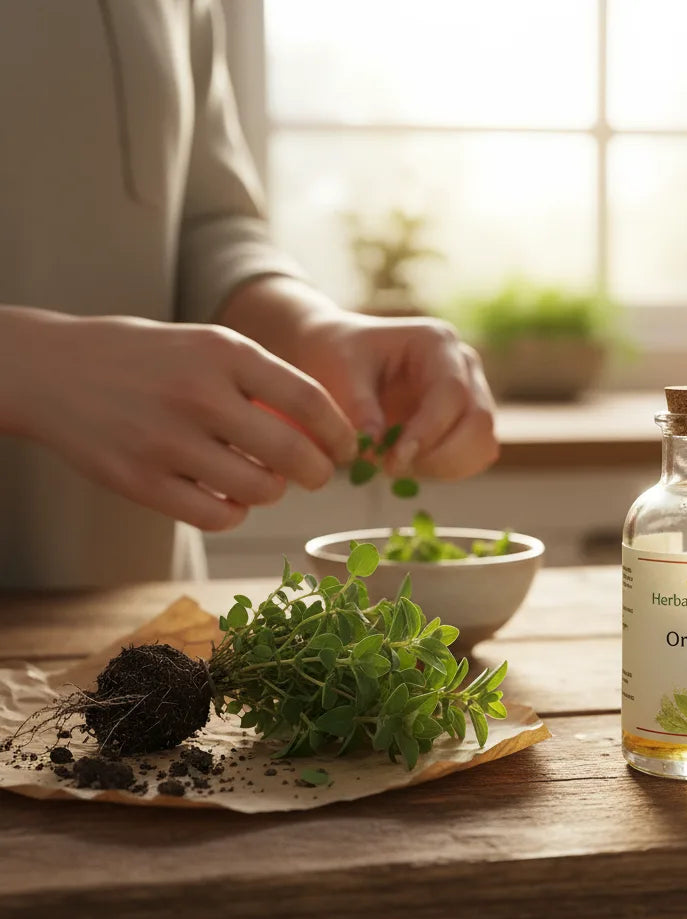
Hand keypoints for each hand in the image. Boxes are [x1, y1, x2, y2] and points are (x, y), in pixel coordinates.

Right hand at [6, 310, 357, 529]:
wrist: (51, 369)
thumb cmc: (143, 357)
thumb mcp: (204, 344)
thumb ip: (259, 379)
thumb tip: (321, 427)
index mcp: (222, 352)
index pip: (309, 399)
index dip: (339, 433)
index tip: (347, 448)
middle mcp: (198, 394)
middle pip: (292, 454)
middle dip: (318, 473)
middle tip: (317, 476)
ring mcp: (167, 441)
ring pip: (258, 491)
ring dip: (273, 492)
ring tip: (263, 480)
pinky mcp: (141, 481)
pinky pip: (217, 516)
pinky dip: (235, 513)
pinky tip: (228, 497)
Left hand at [293, 313, 498, 479]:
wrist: (337, 356)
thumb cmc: (337, 357)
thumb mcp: (338, 374)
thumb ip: (359, 409)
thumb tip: (374, 451)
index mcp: (436, 342)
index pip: (451, 392)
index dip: (427, 432)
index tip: (391, 462)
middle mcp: (463, 365)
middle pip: (479, 420)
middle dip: (439, 456)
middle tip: (390, 470)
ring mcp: (471, 393)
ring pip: (483, 443)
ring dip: (445, 467)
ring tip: (397, 468)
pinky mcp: (465, 421)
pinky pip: (474, 455)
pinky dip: (447, 471)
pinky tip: (410, 468)